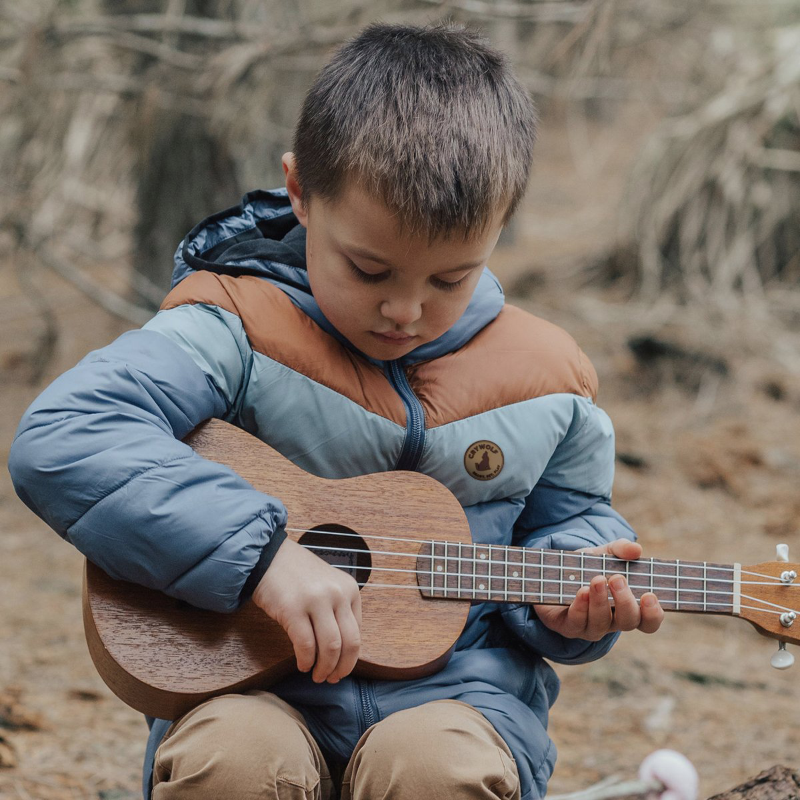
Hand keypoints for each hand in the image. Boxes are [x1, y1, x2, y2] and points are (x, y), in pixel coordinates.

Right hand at [251, 537, 361, 683]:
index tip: (342, 668)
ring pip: (330, 647)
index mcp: (350, 589)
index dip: (351, 657)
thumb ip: (338, 610)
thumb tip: (343, 650)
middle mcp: (337, 594)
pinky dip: (306, 661)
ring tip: (316, 675)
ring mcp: (316, 601)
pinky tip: (302, 665)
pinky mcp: (293, 609)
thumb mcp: (328, 586)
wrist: (268, 557)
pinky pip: (306, 645)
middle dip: (342, 668)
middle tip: (332, 679)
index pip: (358, 632)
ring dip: (324, 668)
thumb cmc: (297, 575)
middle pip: (349, 643)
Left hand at [533, 538, 663, 640]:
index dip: (653, 614)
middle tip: (618, 579)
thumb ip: (621, 549)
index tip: (649, 595)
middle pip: (628, 622)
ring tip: (597, 580)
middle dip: (625, 601)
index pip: (648, 621)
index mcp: (627, 607)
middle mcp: (612, 621)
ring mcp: (590, 626)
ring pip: (601, 624)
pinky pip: (576, 622)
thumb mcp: (604, 553)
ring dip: (600, 601)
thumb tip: (636, 549)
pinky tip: (581, 591)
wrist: (553, 573)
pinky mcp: (568, 626)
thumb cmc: (587, 566)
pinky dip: (580, 606)